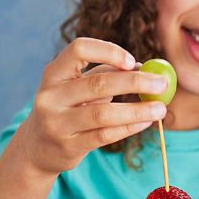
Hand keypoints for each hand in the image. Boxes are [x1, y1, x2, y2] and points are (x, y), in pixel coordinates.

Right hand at [21, 37, 169, 175]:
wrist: (37, 148)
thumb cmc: (66, 109)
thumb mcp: (77, 88)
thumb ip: (104, 74)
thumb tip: (143, 66)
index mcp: (53, 74)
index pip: (78, 49)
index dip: (107, 51)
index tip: (132, 61)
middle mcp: (50, 96)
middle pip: (97, 84)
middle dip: (135, 82)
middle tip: (162, 84)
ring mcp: (57, 123)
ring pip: (103, 114)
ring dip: (137, 110)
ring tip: (161, 109)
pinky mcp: (68, 146)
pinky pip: (104, 135)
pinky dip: (128, 128)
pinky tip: (145, 122)